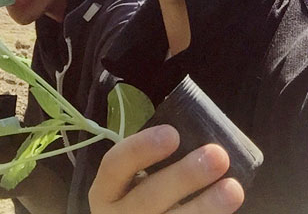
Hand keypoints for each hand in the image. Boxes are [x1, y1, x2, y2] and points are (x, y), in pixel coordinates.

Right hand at [89, 125, 243, 213]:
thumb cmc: (138, 198)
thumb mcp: (132, 180)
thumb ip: (150, 163)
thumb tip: (194, 137)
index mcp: (106, 191)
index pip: (116, 164)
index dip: (142, 148)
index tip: (173, 133)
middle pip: (149, 197)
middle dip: (184, 176)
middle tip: (218, 155)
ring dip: (206, 207)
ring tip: (233, 189)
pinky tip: (228, 212)